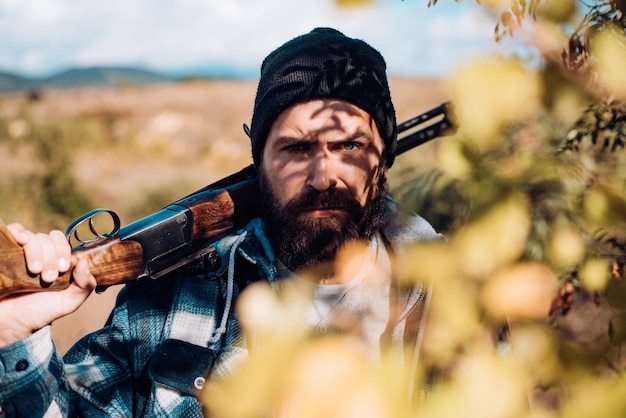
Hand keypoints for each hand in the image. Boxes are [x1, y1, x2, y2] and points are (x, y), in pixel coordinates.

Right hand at [0, 223, 95, 345]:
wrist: (9, 324)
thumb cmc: (39, 312)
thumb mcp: (68, 302)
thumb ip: (84, 286)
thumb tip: (85, 262)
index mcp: (53, 260)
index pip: (61, 241)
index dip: (63, 250)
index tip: (62, 268)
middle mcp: (36, 253)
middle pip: (46, 239)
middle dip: (50, 257)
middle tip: (47, 278)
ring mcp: (19, 252)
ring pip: (31, 237)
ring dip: (35, 252)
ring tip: (34, 271)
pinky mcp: (4, 253)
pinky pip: (10, 231)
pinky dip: (16, 230)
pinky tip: (20, 239)